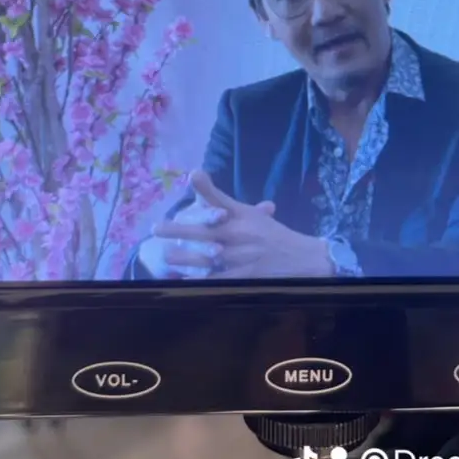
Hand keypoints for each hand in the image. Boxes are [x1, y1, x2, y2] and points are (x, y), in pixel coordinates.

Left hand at [152, 172, 333, 278]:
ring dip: (187, 257)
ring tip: (167, 255)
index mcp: (242, 216)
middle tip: (157, 228)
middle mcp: (240, 234)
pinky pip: (218, 280)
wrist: (301, 257)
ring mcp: (241, 256)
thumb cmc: (273, 234)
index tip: (192, 175)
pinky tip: (184, 282)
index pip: (221, 200)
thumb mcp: (253, 215)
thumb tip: (198, 177)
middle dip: (181, 229)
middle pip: (207, 230)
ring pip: (209, 257)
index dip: (207, 188)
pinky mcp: (244, 277)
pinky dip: (201, 282)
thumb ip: (226, 202)